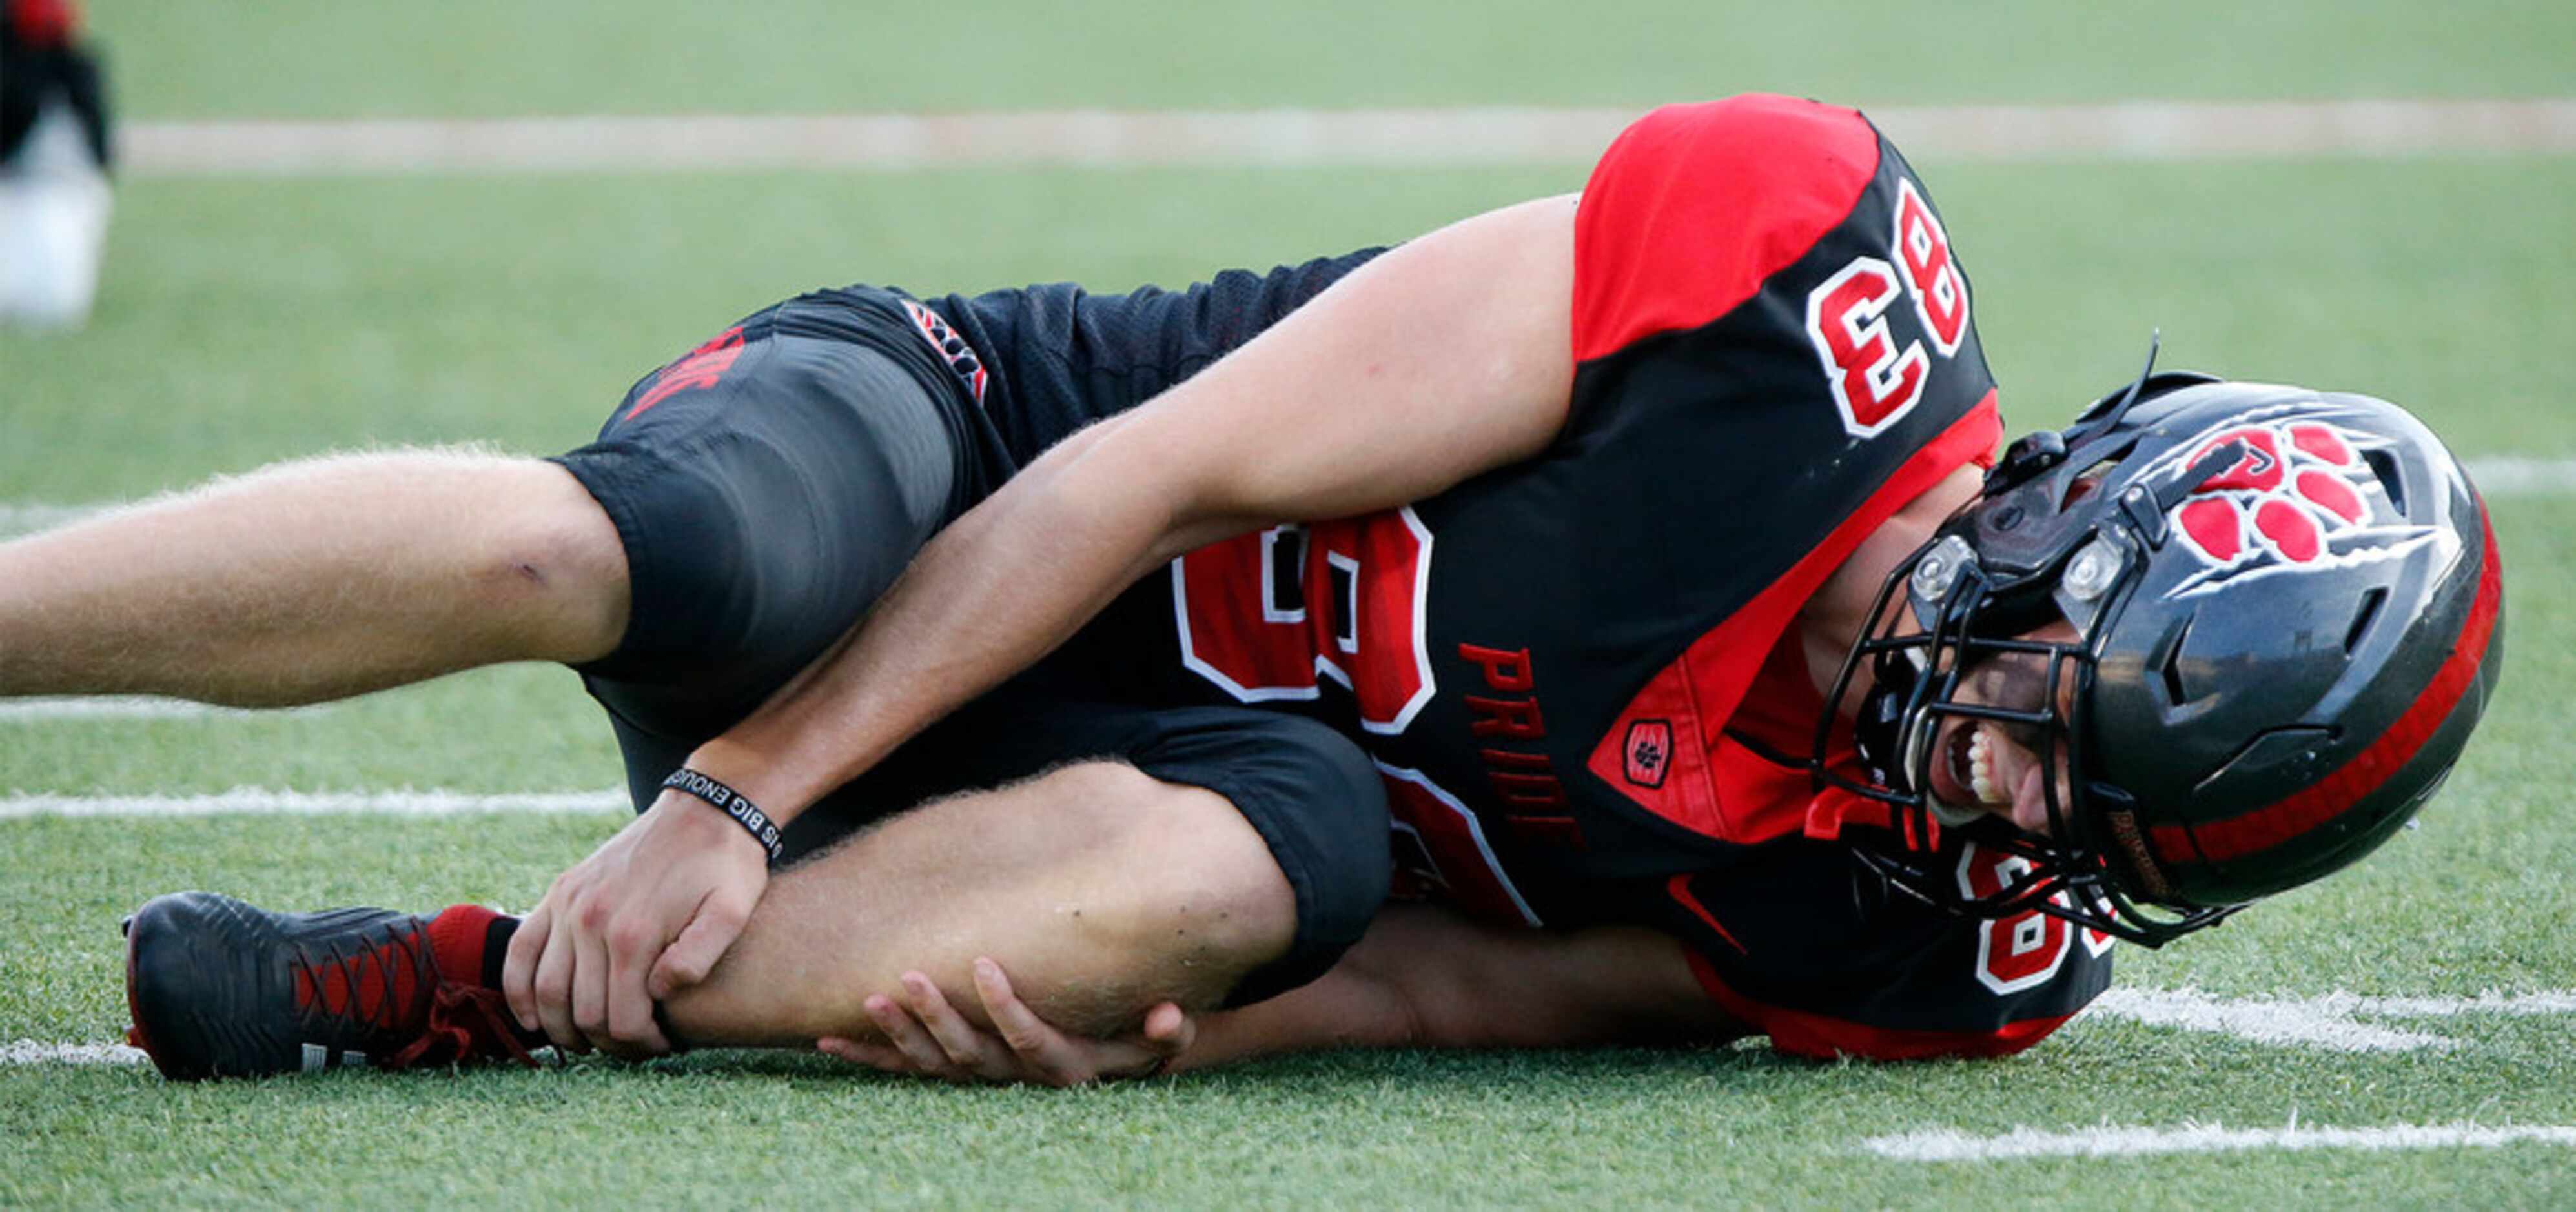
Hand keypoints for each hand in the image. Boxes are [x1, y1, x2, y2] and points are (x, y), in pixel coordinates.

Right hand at [502, 792, 768, 1056]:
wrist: (706, 811)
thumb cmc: (726, 868)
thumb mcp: (732, 912)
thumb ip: (700, 956)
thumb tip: (658, 991)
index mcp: (634, 933)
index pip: (622, 1019)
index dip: (641, 1045)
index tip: (662, 1044)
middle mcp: (591, 921)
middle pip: (583, 1012)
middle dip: (608, 1042)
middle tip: (632, 1045)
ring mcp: (569, 905)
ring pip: (546, 991)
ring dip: (562, 1027)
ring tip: (591, 1039)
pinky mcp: (560, 892)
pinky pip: (520, 951)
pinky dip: (518, 991)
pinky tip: (533, 1016)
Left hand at [818, 957, 1193, 1085]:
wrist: (1097, 1072)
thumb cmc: (1124, 1043)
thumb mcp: (1152, 1039)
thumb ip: (1166, 1029)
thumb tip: (1168, 1015)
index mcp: (1058, 1064)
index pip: (1027, 1036)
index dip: (1004, 1004)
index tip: (984, 962)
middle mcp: (1011, 1076)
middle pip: (967, 1051)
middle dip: (934, 1015)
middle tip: (905, 976)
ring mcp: (977, 1076)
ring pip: (930, 1062)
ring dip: (894, 1034)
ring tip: (866, 1001)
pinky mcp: (950, 1073)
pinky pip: (903, 1070)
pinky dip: (865, 1056)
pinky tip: (827, 1039)